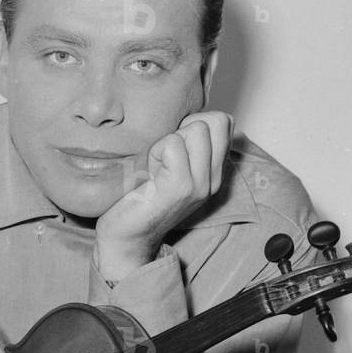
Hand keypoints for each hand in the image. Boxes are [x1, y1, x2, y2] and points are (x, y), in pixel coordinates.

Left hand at [94, 111, 232, 282]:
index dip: (196, 122)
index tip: (174, 146)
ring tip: (156, 166)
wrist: (127, 236)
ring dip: (168, 140)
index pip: (224, 122)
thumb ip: (187, 146)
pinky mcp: (181, 186)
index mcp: (214, 173)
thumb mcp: (171, 167)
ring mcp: (200, 184)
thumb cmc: (141, 197)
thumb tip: (188, 116)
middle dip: (185, 127)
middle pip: (217, 120)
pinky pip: (172, 144)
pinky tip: (149, 174)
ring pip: (197, 129)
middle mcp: (214, 179)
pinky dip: (156, 152)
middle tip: (165, 155)